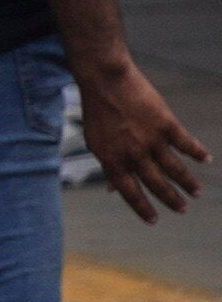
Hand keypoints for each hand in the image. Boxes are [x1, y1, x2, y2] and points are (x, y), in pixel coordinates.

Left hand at [77, 53, 208, 223]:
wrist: (105, 81)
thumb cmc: (98, 113)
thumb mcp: (96, 143)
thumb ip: (108, 165)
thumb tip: (113, 189)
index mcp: (113, 161)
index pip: (130, 193)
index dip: (143, 208)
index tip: (154, 220)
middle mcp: (134, 155)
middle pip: (157, 185)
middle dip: (171, 200)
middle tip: (183, 209)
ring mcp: (152, 141)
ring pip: (175, 169)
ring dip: (187, 183)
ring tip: (197, 193)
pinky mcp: (167, 125)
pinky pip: (186, 144)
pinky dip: (197, 152)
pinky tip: (206, 160)